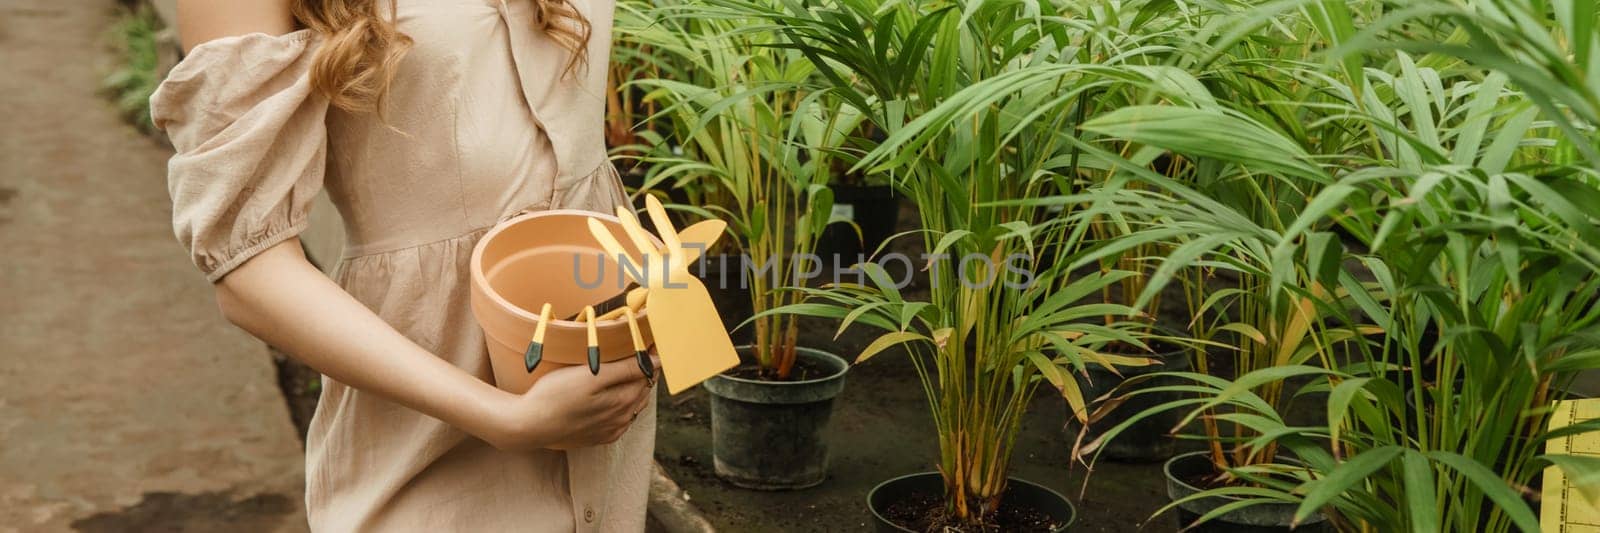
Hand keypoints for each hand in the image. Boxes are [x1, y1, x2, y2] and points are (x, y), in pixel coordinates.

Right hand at [483, 355, 658, 450]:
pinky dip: (623, 405)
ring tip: (627, 369)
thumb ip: (626, 369)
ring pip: (632, 405)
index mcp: (623, 402)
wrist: (527, 425)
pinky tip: (613, 396)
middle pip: (642, 390)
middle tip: (639, 351)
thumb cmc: (555, 395)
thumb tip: (656, 362)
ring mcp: (610, 431)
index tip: (649, 340)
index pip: (647, 374)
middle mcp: (621, 419)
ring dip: (634, 388)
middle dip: (644, 371)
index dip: (650, 356)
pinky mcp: (598, 437)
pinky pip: (620, 420)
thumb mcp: (591, 376)